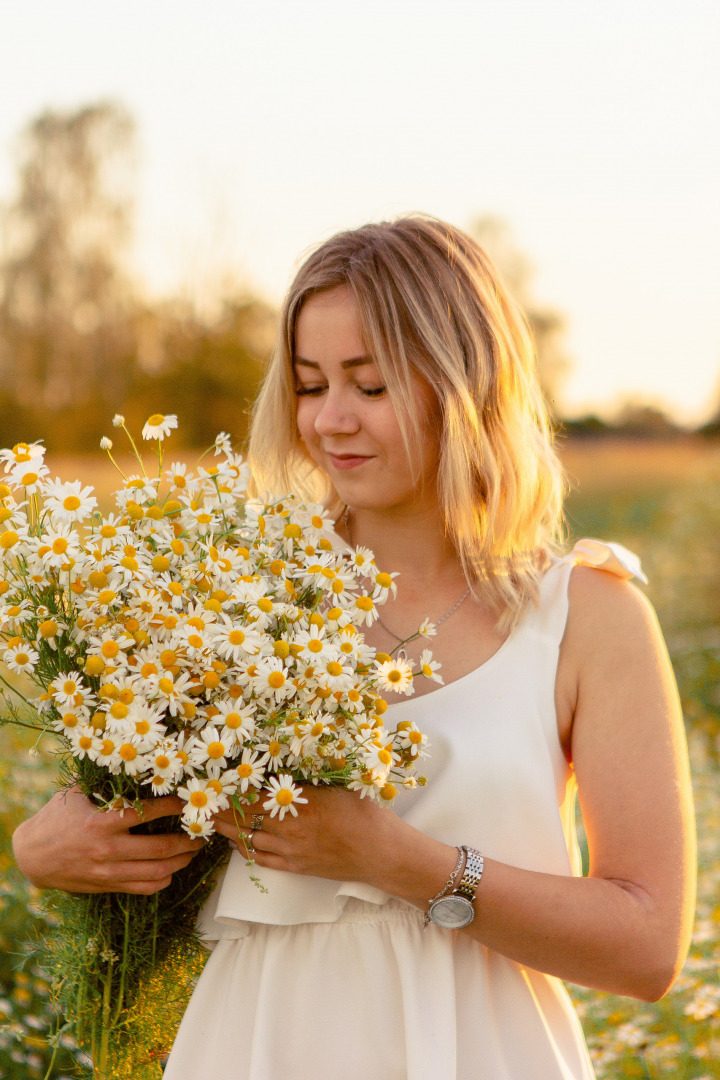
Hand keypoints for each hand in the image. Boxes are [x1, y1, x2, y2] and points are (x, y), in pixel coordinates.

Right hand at [11, 787, 202, 893]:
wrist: (31, 856)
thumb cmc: (56, 818)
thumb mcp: (76, 794)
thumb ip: (104, 780)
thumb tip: (133, 757)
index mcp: (102, 823)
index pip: (148, 814)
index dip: (174, 806)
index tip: (190, 799)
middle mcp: (108, 850)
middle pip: (161, 849)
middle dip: (188, 839)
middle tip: (202, 830)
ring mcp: (109, 872)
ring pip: (157, 873)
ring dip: (182, 861)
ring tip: (194, 849)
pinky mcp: (108, 886)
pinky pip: (143, 888)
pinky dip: (163, 881)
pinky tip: (172, 870)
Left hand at [213, 785, 407, 886]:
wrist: (381, 852)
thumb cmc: (364, 813)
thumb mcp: (337, 787)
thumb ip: (308, 782)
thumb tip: (284, 771)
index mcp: (300, 803)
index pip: (256, 796)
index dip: (234, 791)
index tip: (218, 784)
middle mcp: (291, 827)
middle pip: (246, 819)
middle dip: (223, 811)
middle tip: (205, 804)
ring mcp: (292, 850)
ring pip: (249, 840)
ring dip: (229, 831)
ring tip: (213, 822)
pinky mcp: (296, 867)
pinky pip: (262, 859)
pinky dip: (246, 850)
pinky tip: (239, 843)